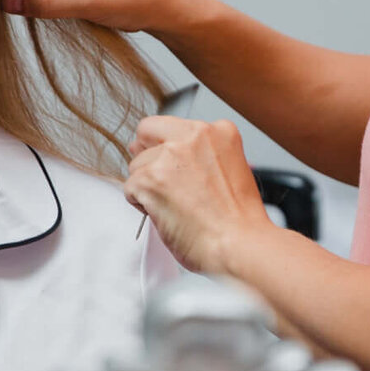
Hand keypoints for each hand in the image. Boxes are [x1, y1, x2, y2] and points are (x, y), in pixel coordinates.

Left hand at [124, 116, 274, 275]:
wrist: (240, 245)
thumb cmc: (239, 222)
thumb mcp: (231, 170)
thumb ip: (201, 156)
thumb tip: (166, 153)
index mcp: (219, 132)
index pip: (172, 125)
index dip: (166, 146)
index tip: (171, 163)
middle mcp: (194, 136)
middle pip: (147, 133)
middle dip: (150, 157)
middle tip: (164, 183)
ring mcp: (170, 156)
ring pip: (137, 165)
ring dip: (148, 186)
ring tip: (175, 207)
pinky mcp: (151, 179)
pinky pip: (129, 189)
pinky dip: (141, 205)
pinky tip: (166, 215)